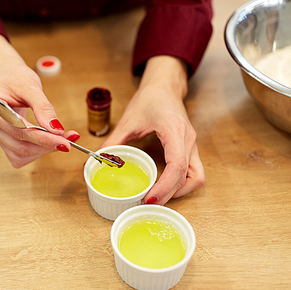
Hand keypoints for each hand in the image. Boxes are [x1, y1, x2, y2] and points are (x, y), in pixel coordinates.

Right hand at [0, 34, 79, 167]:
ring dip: (41, 150)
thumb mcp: (31, 86)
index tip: (66, 141)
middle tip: (69, 139)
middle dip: (46, 145)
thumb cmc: (15, 77)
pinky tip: (44, 141)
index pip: (19, 130)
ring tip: (58, 139)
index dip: (44, 138)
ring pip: (19, 155)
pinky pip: (17, 156)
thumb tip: (56, 129)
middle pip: (19, 145)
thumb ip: (43, 108)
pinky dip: (34, 152)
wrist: (4, 75)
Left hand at [101, 56, 204, 204]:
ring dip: (180, 191)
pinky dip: (182, 184)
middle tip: (148, 203)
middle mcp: (187, 140)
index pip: (176, 165)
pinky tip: (166, 187)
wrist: (164, 86)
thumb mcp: (128, 120)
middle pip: (188, 176)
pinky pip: (194, 172)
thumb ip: (112, 142)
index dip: (165, 186)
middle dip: (170, 194)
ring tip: (158, 197)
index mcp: (174, 131)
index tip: (149, 198)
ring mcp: (192, 144)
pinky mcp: (190, 148)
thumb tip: (94, 160)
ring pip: (196, 177)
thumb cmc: (150, 98)